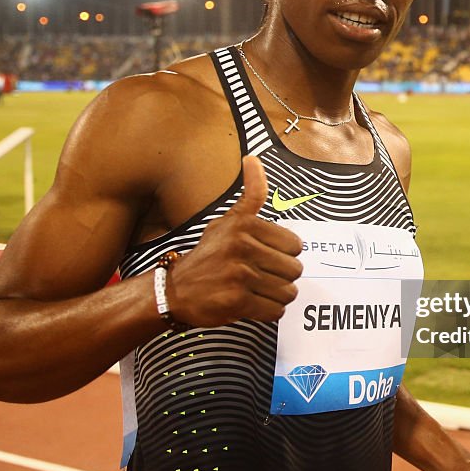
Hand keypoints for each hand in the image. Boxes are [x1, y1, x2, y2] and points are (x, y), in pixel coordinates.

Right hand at [165, 155, 303, 326]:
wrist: (174, 290)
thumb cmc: (208, 255)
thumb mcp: (227, 220)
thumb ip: (251, 194)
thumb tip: (253, 158)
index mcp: (244, 225)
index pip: (295, 245)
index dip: (284, 255)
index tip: (265, 257)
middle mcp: (242, 246)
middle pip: (294, 270)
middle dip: (281, 278)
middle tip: (259, 277)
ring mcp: (239, 274)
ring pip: (287, 292)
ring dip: (275, 296)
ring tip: (255, 290)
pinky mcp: (236, 300)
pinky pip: (275, 311)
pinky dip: (267, 312)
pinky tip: (250, 304)